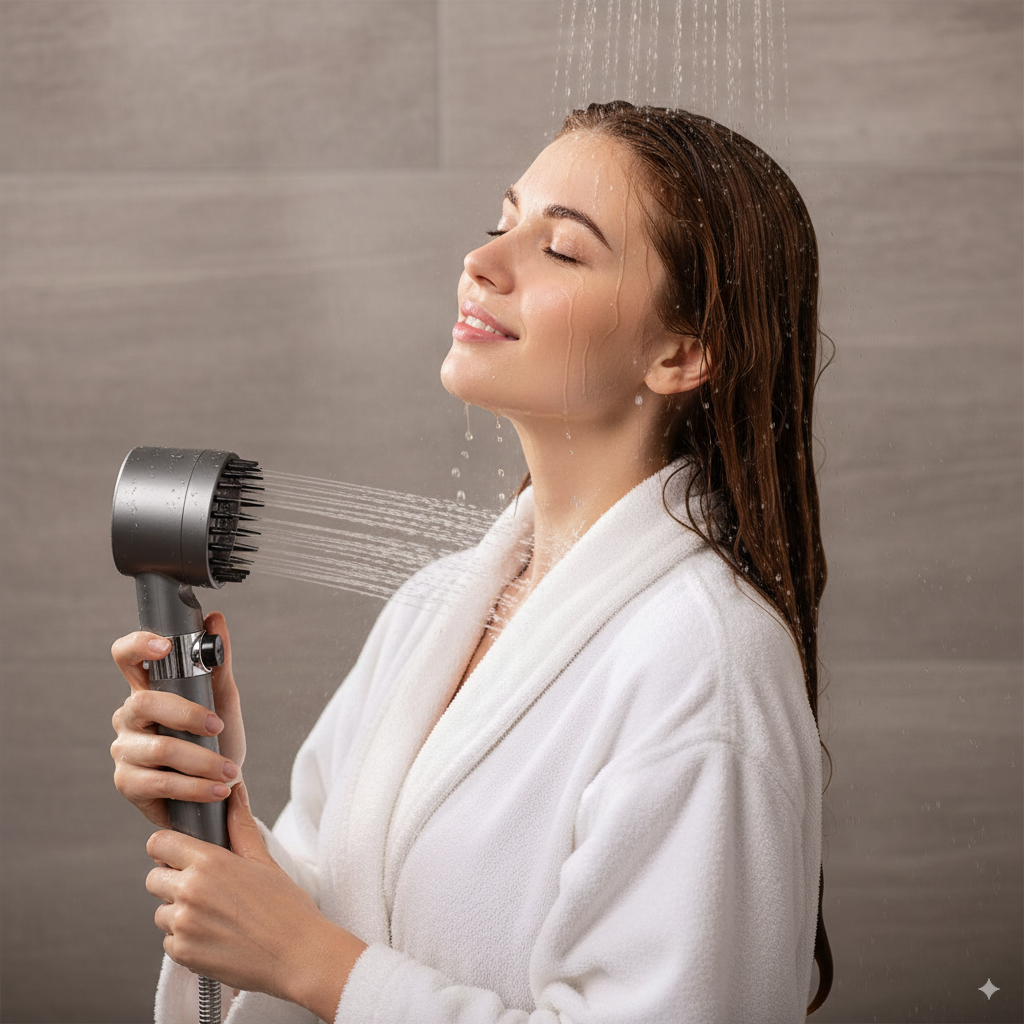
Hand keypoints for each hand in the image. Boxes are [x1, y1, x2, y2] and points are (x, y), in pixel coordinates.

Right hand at [111, 612, 245, 827]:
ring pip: (159, 747)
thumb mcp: (222, 700)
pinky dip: (195, 787)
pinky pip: (161, 781)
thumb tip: (215, 620)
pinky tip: (216, 789)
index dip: (138, 646)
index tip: (165, 646)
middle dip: (187, 714)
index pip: (127, 657)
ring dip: (201, 760)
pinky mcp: (128, 782)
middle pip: (145, 702)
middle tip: (218, 726)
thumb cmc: (216, 738)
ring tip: (229, 770)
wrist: (218, 786)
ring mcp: (125, 749)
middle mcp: (130, 715)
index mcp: (149, 688)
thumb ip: (218, 663)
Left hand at [146, 784, 366, 1017]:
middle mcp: (189, 892)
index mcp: (208, 863)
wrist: (298, 955)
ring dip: (179, 913)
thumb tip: (235, 791)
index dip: (168, 847)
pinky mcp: (182, 954)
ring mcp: (182, 926)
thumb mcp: (263, 860)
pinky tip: (217, 937)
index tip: (181, 855)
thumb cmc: (286, 906)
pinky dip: (186, 940)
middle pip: (153, 879)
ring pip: (161, 912)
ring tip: (216, 916)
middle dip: (172, 881)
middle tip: (205, 889)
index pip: (159, 844)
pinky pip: (169, 941)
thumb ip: (240, 825)